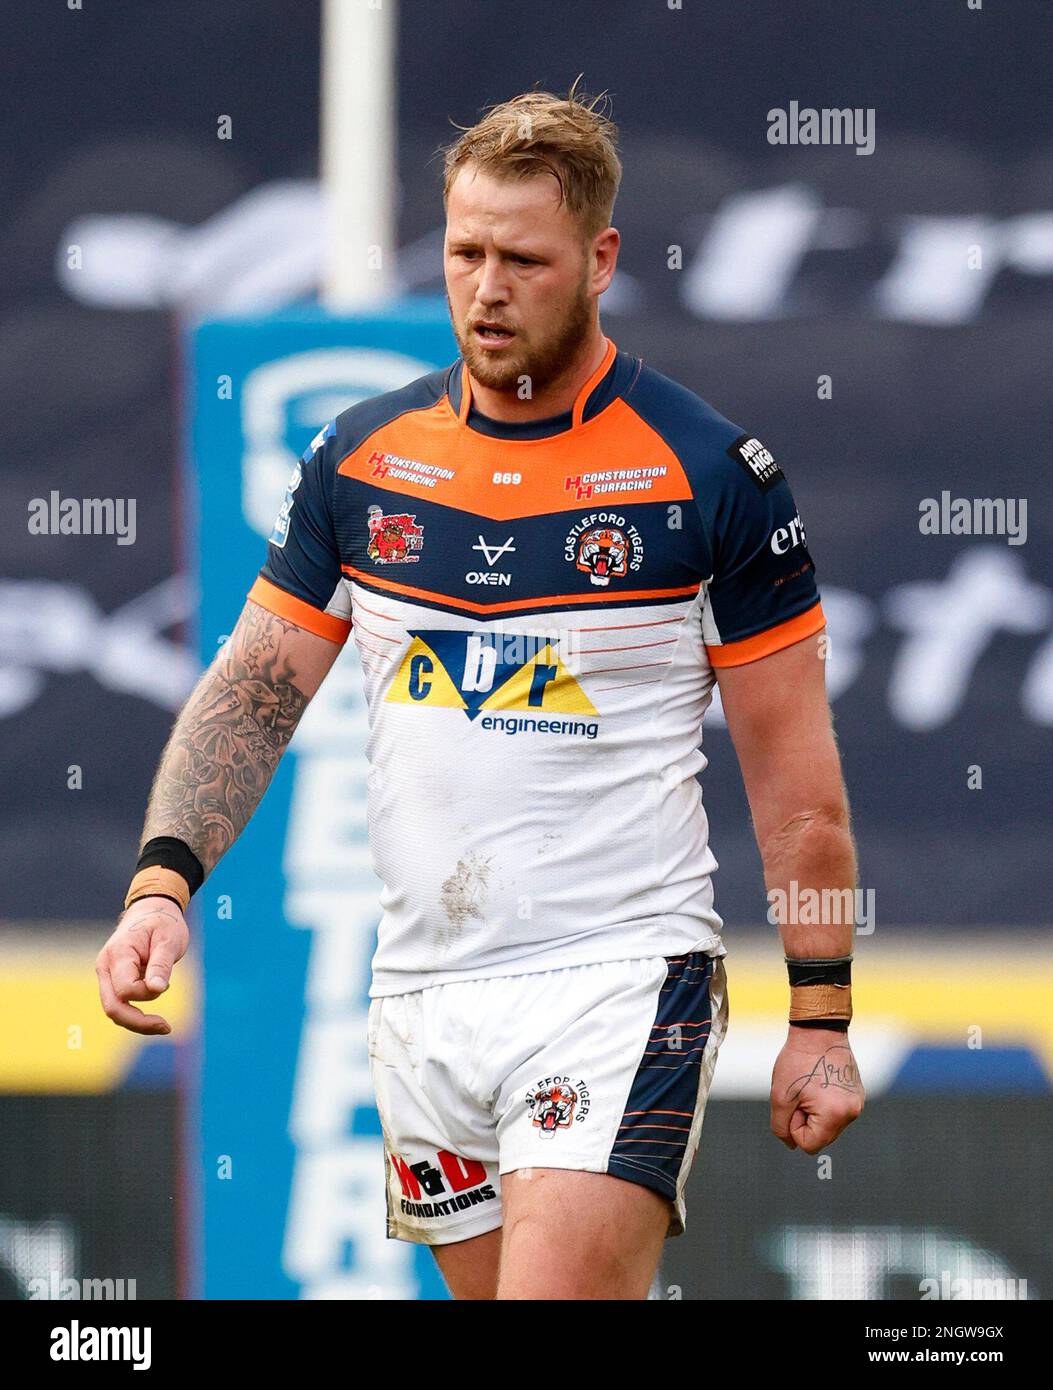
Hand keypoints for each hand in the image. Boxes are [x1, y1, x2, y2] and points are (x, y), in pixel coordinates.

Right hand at [95, 896, 188, 1034]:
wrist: (152, 910)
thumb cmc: (163, 923)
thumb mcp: (169, 939)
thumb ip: (161, 965)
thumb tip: (156, 990)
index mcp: (118, 954)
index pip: (126, 989)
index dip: (146, 993)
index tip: (166, 984)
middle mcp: (105, 966)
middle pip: (112, 1007)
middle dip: (138, 1023)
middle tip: (167, 1028)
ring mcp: (106, 974)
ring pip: (114, 1009)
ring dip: (137, 1019)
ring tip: (163, 1025)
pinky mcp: (113, 980)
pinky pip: (120, 1003)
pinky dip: (136, 1011)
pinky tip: (156, 1006)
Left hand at [770, 1026, 863, 1151]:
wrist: (818, 1030)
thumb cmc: (797, 1062)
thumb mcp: (780, 1097)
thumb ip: (782, 1128)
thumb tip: (792, 1145)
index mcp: (835, 1115)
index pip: (809, 1144)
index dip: (795, 1126)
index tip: (795, 1101)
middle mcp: (853, 1113)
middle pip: (821, 1137)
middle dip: (806, 1119)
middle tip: (802, 1092)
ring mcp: (858, 1103)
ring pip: (828, 1125)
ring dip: (815, 1111)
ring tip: (811, 1085)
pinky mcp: (858, 1094)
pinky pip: (837, 1112)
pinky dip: (825, 1103)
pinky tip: (821, 1081)